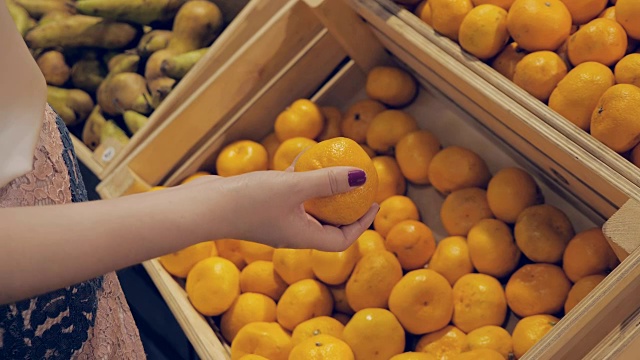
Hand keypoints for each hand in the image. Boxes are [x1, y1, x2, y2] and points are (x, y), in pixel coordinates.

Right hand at [178, 166, 378, 250]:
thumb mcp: (294, 187)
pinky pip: (290, 195)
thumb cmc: (248, 201)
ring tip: (336, 169)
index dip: (361, 225)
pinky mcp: (262, 206)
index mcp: (302, 237)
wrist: (202, 207)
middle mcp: (291, 232)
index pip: (341, 239)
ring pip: (308, 207)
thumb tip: (363, 176)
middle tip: (359, 185)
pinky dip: (300, 180)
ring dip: (323, 191)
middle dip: (346, 207)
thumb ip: (328, 182)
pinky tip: (303, 158)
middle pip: (327, 225)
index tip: (373, 204)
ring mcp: (276, 220)